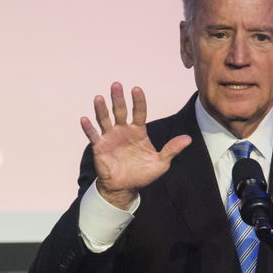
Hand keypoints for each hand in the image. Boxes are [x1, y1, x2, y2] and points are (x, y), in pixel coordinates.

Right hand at [80, 82, 191, 208]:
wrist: (125, 187)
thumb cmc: (142, 173)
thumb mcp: (161, 163)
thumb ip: (171, 149)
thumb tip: (188, 139)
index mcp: (138, 131)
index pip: (139, 112)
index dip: (138, 101)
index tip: (136, 89)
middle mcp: (123, 130)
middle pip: (120, 111)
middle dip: (118, 99)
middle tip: (116, 85)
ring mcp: (110, 137)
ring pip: (105, 119)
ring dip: (101, 109)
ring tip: (99, 98)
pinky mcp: (99, 147)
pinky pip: (93, 135)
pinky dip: (88, 128)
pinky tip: (84, 119)